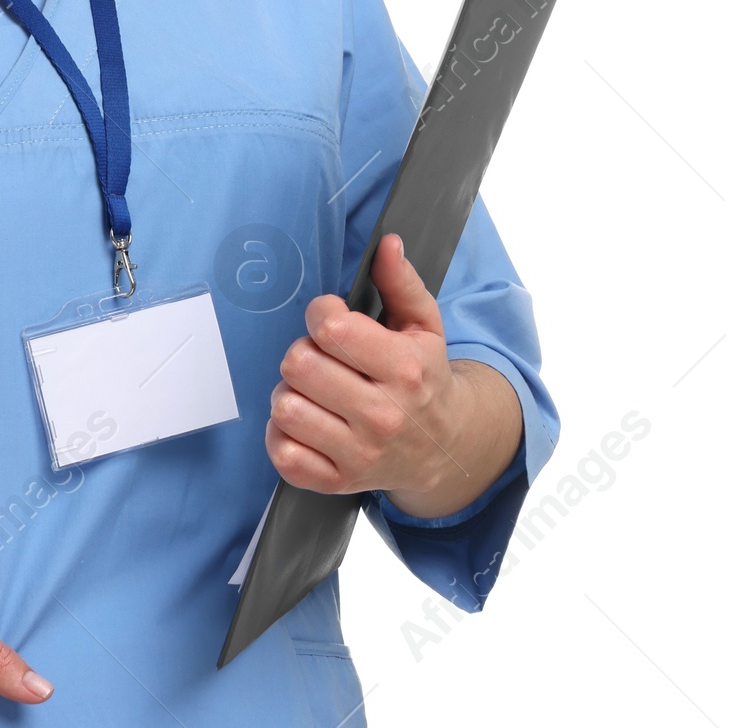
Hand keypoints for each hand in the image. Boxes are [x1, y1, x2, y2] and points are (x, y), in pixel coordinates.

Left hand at [265, 233, 461, 503]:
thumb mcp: (424, 326)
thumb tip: (386, 244)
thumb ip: (400, 282)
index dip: (320, 314)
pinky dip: (283, 435)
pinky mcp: (337, 482)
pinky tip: (306, 422)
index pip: (330, 329)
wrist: (445, 449)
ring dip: (291, 393)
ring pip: (286, 407)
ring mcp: (360, 454)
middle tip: (322, 357)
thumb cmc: (424, 379)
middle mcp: (383, 415)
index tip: (330, 320)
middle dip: (303, 352)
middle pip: (299, 364)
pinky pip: (283, 453)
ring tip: (314, 391)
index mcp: (404, 370)